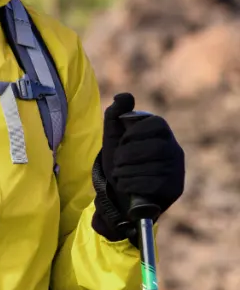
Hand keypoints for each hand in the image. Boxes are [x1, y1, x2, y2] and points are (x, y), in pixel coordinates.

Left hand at [94, 93, 184, 241]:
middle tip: (117, 161)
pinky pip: (154, 184)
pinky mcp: (175, 188)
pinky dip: (132, 184)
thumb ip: (115, 114)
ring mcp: (177, 170)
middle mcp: (175, 150)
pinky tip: (124, 185)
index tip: (122, 141)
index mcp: (162, 134)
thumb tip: (123, 95)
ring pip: (153, 167)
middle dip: (128, 155)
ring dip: (126, 171)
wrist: (119, 194)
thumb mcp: (113, 137)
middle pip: (155, 147)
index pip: (157, 123)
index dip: (135, 132)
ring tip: (119, 174)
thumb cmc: (119, 161)